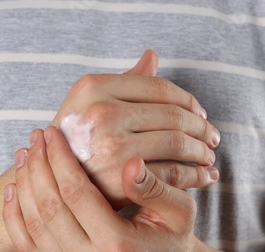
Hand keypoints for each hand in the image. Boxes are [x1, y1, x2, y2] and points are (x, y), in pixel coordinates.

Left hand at [3, 127, 198, 251]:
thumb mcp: (179, 212)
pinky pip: (26, 246)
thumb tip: (131, 162)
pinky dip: (14, 216)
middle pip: (49, 207)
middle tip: (35, 137)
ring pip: (33, 225)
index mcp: (119, 249)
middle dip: (38, 166)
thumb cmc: (172, 239)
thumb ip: (155, 188)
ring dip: (24, 185)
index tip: (53, 132)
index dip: (61, 158)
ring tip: (24, 155)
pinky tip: (14, 188)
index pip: (76, 193)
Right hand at [51, 50, 219, 207]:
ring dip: (202, 151)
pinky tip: (204, 177)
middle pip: (173, 115)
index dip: (189, 100)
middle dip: (202, 128)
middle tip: (213, 138)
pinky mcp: (121, 177)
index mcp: (93, 87)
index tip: (201, 114)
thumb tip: (152, 56)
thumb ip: (122, 82)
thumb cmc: (73, 141)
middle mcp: (101, 112)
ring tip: (210, 158)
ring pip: (177, 143)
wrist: (51, 183)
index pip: (159, 87)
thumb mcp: (87, 104)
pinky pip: (172, 172)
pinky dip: (195, 175)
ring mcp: (110, 144)